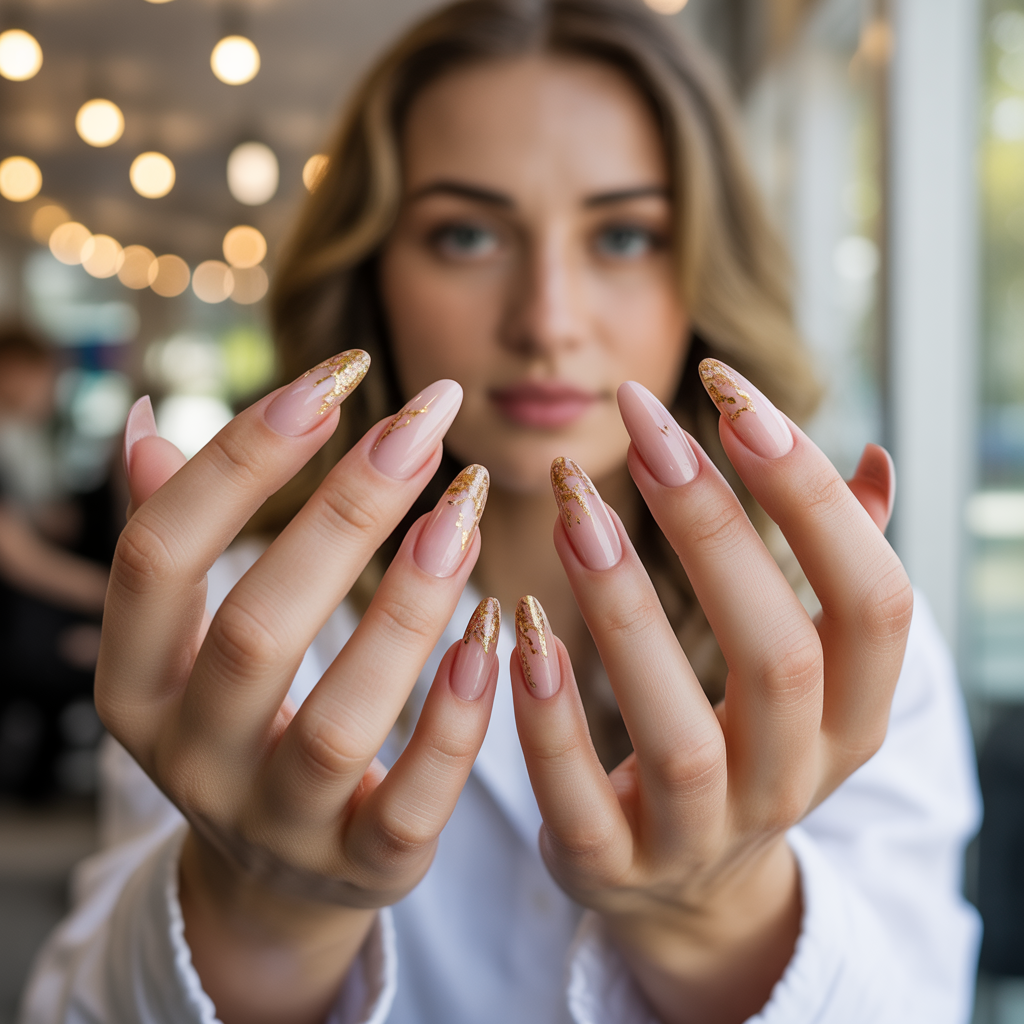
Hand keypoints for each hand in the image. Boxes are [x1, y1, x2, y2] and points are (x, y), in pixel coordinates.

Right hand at [100, 356, 500, 1023]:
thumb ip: (173, 537)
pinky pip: (412, 801)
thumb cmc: (241, 718)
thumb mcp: (185, 644)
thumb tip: (144, 422)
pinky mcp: (362, 867)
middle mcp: (191, 758)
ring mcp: (276, 824)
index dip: (238, 459)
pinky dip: (456, 716)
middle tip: (424, 422)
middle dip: (345, 512)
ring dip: (410, 604)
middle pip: (257, 628)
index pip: (158, 558)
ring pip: (341, 717)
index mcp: (134, 685)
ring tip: (467, 508)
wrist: (275, 874)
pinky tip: (497, 628)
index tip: (331, 376)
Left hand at [509, 362, 910, 1023]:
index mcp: (853, 715)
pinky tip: (519, 625)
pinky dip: (548, 715)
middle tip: (641, 427)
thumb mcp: (807, 667)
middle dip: (711, 530)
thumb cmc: (744, 737)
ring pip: (678, 735)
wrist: (687, 886)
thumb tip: (876, 460)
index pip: (873, 602)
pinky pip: (578, 802)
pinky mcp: (611, 868)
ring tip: (572, 507)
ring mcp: (701, 837)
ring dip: (622, 611)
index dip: (812, 496)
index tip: (732, 392)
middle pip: (777, 659)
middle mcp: (792, 780)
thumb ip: (835, 565)